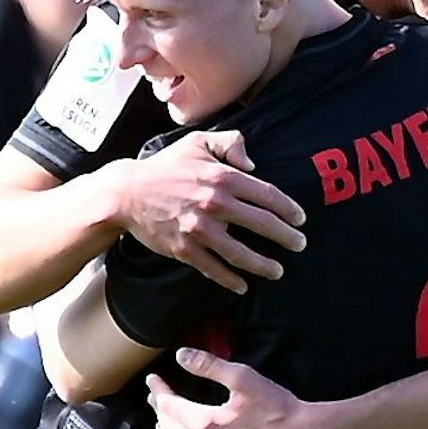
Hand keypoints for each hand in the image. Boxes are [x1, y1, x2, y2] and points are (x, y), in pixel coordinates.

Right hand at [111, 131, 306, 293]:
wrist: (126, 193)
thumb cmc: (165, 167)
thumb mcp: (197, 142)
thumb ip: (230, 143)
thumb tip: (253, 164)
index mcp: (222, 177)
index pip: (267, 195)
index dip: (288, 208)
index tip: (301, 218)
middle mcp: (215, 203)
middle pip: (262, 224)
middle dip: (286, 237)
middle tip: (300, 245)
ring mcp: (199, 229)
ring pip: (241, 252)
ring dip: (263, 265)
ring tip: (278, 271)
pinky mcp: (184, 249)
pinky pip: (213, 268)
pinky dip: (230, 279)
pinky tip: (243, 286)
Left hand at [150, 348, 323, 428]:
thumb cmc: (277, 408)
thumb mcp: (243, 378)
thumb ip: (209, 366)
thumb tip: (181, 355)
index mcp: (204, 424)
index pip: (169, 406)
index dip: (159, 390)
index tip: (153, 379)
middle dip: (159, 410)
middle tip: (157, 396)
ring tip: (162, 422)